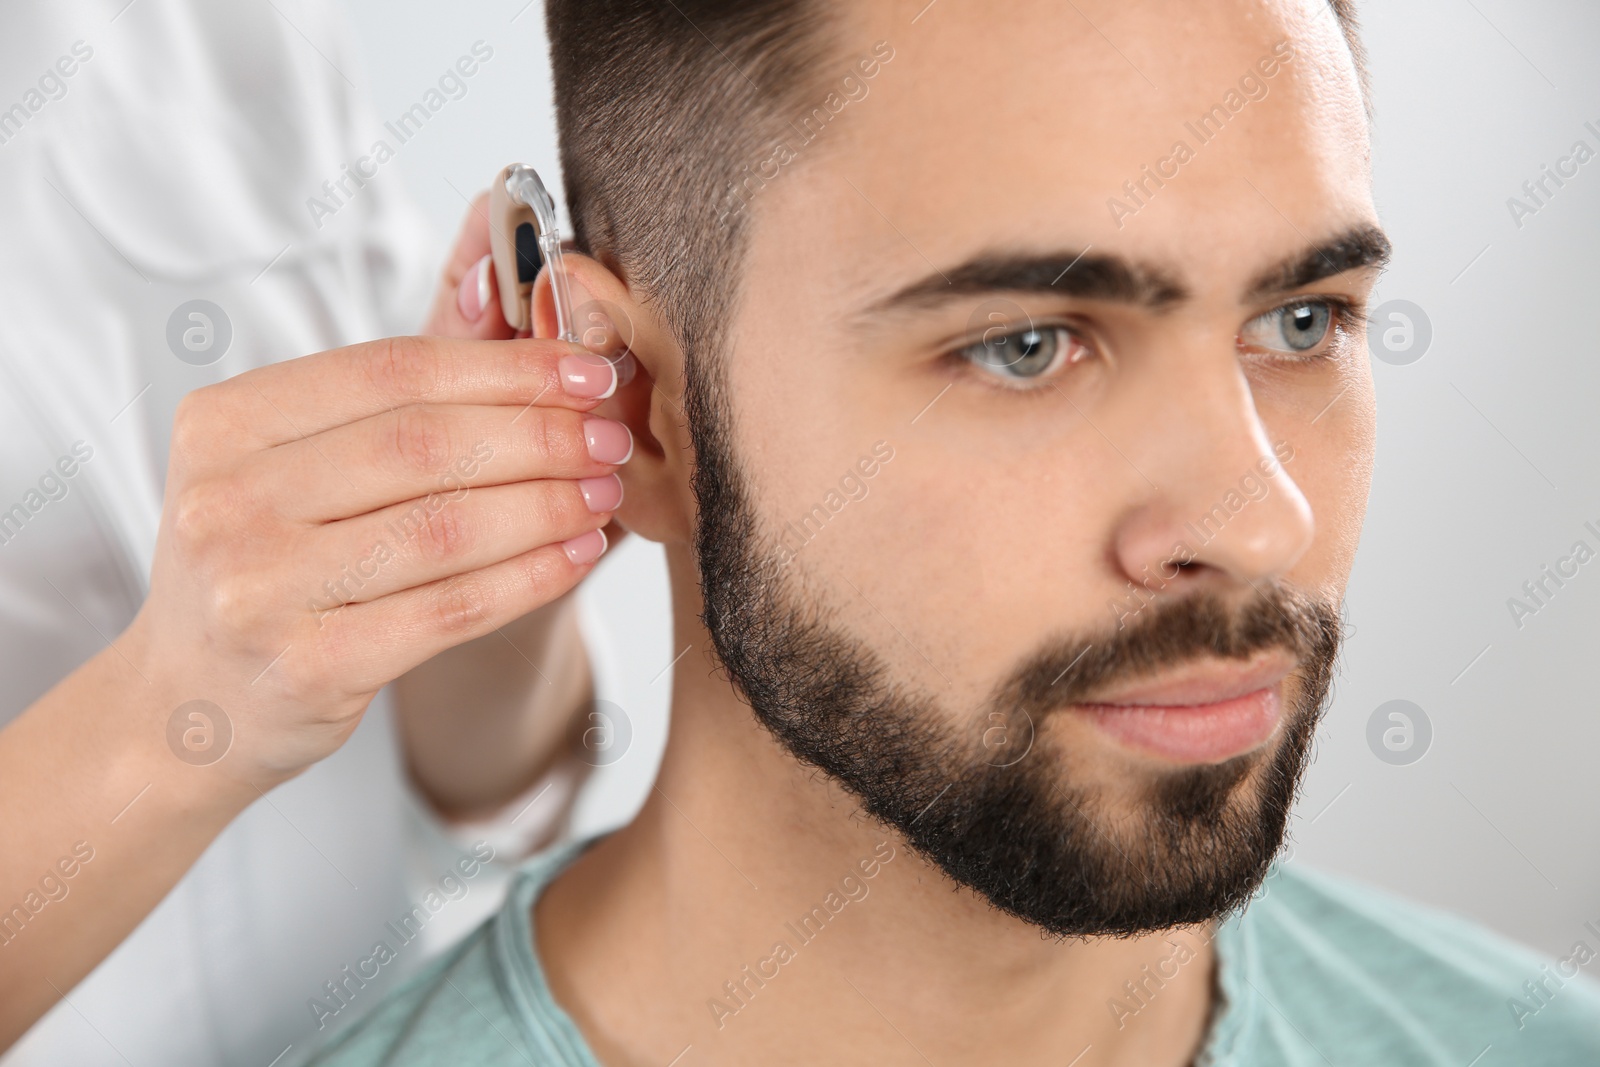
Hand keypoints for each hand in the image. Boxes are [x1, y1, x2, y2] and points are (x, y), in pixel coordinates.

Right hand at [124, 327, 630, 789]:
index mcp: (224, 423)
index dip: (503, 366)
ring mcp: (259, 588)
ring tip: (606, 491)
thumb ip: (391, 402)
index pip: (390, 371)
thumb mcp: (289, 467)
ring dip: (547, 504)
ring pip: (445, 527)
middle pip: (423, 444)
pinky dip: (529, 577)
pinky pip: (450, 609)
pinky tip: (577, 554)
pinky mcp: (308, 666)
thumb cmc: (263, 568)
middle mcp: (227, 499)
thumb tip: (520, 317)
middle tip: (611, 436)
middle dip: (539, 435)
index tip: (585, 371)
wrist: (192, 703)